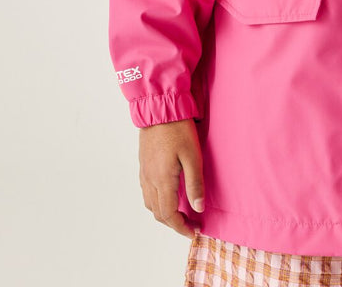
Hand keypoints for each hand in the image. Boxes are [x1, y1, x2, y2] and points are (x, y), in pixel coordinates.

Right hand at [138, 119, 204, 238]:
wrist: (159, 109)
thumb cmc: (178, 130)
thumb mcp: (193, 156)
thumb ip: (195, 184)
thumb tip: (198, 208)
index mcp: (162, 180)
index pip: (169, 215)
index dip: (181, 227)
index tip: (195, 231)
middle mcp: (149, 180)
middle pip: (158, 213)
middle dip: (174, 224)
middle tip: (191, 224)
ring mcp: (144, 172)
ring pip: (150, 204)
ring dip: (164, 214)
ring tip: (181, 213)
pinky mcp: (143, 165)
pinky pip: (146, 192)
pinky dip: (157, 202)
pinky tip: (168, 195)